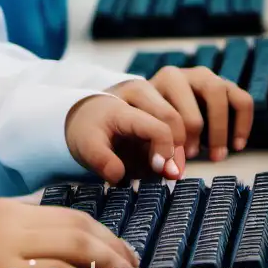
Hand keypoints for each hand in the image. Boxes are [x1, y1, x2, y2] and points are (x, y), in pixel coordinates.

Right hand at [0, 197, 137, 267]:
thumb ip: (10, 246)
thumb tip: (47, 263)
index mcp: (3, 209)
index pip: (65, 212)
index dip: (99, 230)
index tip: (119, 249)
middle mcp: (8, 217)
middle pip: (77, 223)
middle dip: (113, 243)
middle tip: (134, 265)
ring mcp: (4, 243)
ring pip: (74, 242)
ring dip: (109, 260)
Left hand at [65, 93, 181, 182]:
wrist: (85, 113)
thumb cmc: (87, 130)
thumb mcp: (85, 144)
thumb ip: (101, 160)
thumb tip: (118, 176)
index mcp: (125, 101)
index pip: (158, 126)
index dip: (165, 151)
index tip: (159, 170)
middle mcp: (143, 91)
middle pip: (175, 120)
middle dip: (177, 151)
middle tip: (171, 175)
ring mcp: (154, 94)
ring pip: (182, 119)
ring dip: (181, 147)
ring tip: (171, 170)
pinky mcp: (160, 103)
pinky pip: (179, 122)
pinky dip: (179, 143)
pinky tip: (171, 161)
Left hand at [109, 67, 253, 161]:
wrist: (145, 116)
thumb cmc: (139, 133)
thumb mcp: (134, 142)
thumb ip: (150, 153)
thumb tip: (171, 172)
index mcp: (146, 86)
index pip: (163, 110)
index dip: (171, 140)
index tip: (172, 164)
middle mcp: (172, 76)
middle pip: (186, 95)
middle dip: (193, 130)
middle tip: (190, 157)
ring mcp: (199, 77)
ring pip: (217, 90)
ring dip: (219, 126)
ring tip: (216, 155)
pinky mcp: (222, 85)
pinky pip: (241, 99)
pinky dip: (243, 122)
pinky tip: (236, 146)